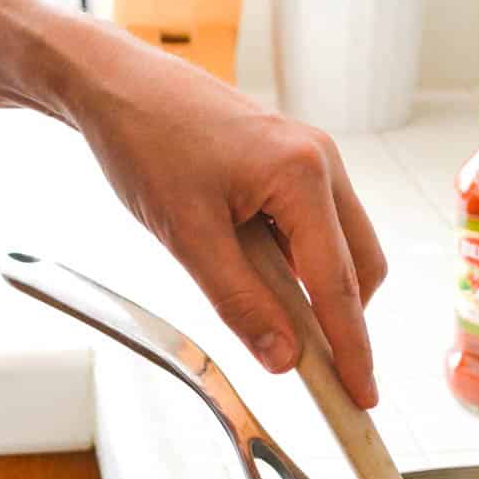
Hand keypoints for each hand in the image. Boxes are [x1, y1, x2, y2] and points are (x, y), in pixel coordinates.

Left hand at [63, 25, 386, 406]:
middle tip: (321, 374)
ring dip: (319, 289)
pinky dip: (301, 261)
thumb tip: (284, 359)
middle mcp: (321, 160)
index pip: (337, 283)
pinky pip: (316, 223)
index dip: (351, 348)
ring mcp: (311, 156)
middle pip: (360, 264)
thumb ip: (240, 301)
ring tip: (275, 320)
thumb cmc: (145, 142)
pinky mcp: (292, 158)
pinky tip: (259, 275)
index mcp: (303, 175)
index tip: (362, 397)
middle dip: (344, 320)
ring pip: (341, 245)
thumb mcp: (187, 235)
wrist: (116, 82)